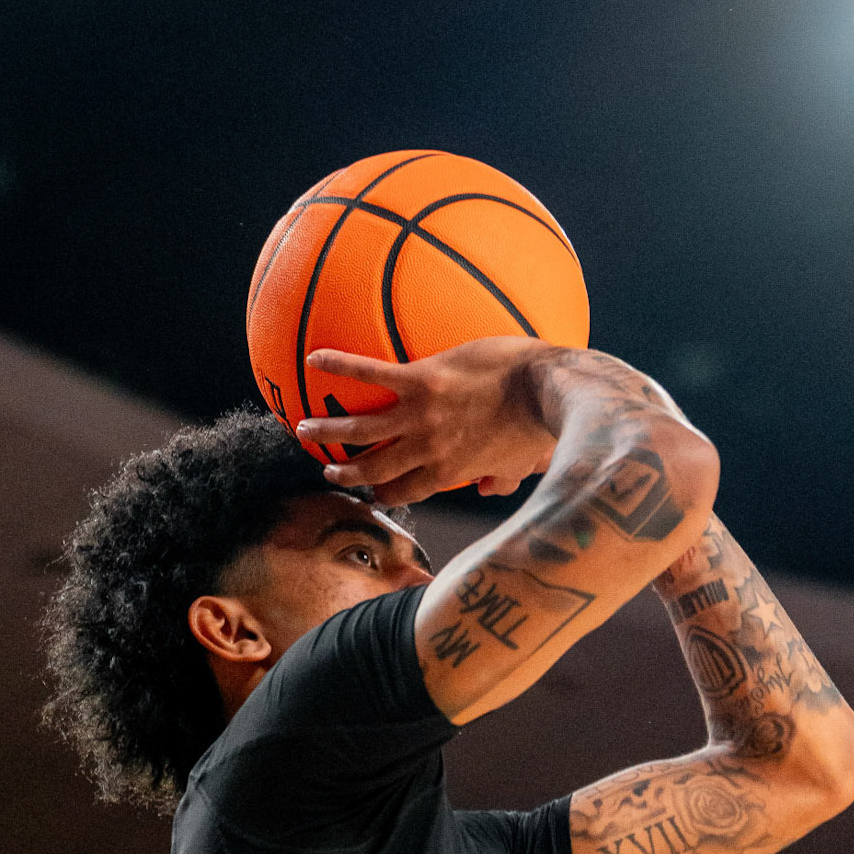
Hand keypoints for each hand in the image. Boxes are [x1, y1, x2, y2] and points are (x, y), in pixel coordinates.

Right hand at [294, 337, 559, 505]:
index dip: (385, 494)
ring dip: (329, 431)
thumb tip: (491, 489)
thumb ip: (500, 478)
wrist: (548, 391)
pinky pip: (371, 373)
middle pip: (375, 466)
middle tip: (326, 469)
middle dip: (346, 470)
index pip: (407, 490)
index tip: (372, 492)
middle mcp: (427, 449)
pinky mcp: (421, 379)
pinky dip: (341, 367)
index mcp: (449, 471)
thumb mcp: (518, 463)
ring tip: (304, 430)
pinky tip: (314, 360)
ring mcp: (421, 415)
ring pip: (362, 429)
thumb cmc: (540, 425)